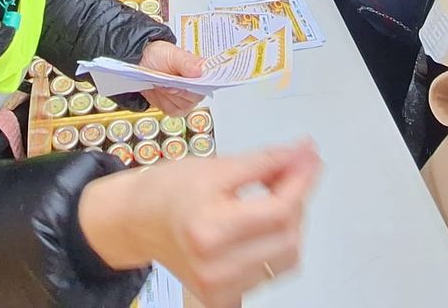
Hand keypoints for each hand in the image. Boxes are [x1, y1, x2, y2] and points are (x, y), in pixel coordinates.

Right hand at [78, 140, 320, 307]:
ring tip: (269, 199)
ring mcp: (219, 288)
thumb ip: (265, 162)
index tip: (310, 159)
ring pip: (286, 258)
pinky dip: (273, 247)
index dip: (302, 181)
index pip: (280, 210)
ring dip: (288, 225)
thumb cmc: (168, 190)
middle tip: (287, 174)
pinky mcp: (222, 298)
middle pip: (288, 238)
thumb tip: (304, 154)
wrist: (137, 219)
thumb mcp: (216, 166)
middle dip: (296, 201)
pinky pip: (269, 274)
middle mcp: (215, 267)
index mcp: (210, 230)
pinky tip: (258, 226)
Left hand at [136, 40, 205, 115]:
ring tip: (162, 83)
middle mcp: (197, 87)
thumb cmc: (160, 56)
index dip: (198, 85)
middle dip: (179, 90)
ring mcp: (186, 99)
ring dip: (169, 95)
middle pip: (195, 97)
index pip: (209, 83)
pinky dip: (163, 102)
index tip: (186, 82)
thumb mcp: (172, 54)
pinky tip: (160, 91)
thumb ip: (186, 61)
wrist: (143, 63)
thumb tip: (199, 71)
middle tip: (168, 81)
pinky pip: (172, 110)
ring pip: (183, 106)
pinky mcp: (175, 107)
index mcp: (201, 72)